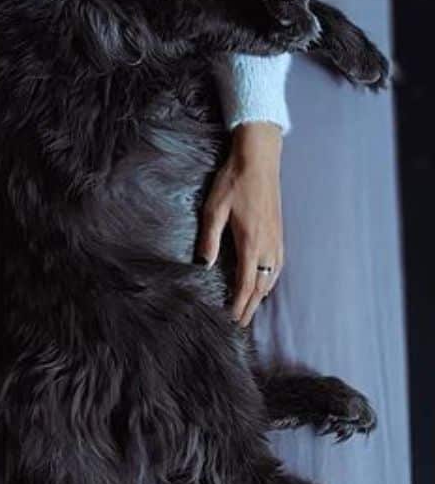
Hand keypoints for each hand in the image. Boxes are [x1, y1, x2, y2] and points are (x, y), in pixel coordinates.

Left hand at [195, 122, 284, 326]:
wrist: (259, 160)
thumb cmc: (233, 182)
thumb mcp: (214, 208)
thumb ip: (210, 238)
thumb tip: (205, 265)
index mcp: (251, 242)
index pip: (246, 283)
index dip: (239, 303)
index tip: (233, 319)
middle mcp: (268, 245)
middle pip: (261, 285)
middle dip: (251, 305)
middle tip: (242, 323)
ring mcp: (277, 238)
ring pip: (272, 276)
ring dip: (262, 294)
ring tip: (252, 307)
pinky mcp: (279, 231)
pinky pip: (278, 264)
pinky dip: (271, 278)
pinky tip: (267, 280)